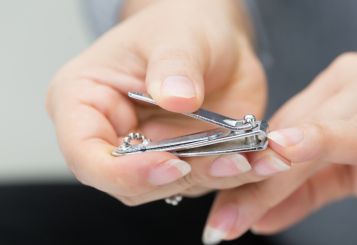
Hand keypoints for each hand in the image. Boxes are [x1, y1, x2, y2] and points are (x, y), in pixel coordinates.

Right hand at [46, 0, 269, 205]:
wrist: (212, 37)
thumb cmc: (179, 27)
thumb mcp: (176, 35)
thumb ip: (173, 65)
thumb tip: (177, 98)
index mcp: (85, 103)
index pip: (86, 156)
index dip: (123, 172)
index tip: (171, 163)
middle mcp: (115, 136)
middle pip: (132, 183)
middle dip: (181, 176)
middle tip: (227, 159)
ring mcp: (152, 153)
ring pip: (176, 185)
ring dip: (217, 176)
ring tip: (254, 158)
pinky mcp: (187, 159)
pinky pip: (209, 177)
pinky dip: (240, 172)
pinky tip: (266, 158)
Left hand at [203, 52, 356, 242]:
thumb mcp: (348, 171)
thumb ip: (303, 191)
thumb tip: (258, 219)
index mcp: (342, 86)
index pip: (289, 127)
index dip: (255, 163)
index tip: (224, 201)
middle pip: (313, 127)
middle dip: (273, 170)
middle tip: (235, 209)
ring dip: (323, 144)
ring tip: (284, 158)